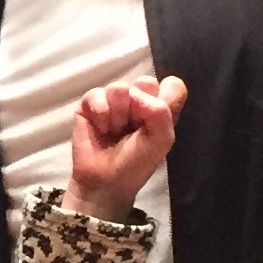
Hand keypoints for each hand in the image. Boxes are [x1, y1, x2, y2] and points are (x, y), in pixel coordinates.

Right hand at [69, 73, 186, 222]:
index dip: (165, 99)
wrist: (106, 181)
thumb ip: (161, 112)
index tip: (156, 119)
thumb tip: (134, 93)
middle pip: (145, 81)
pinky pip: (96, 94)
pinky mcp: (90, 104)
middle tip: (134, 128)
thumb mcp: (162, 140)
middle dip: (139, 108)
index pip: (173, 85)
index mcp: (160, 108)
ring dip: (118, 115)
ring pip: (119, 88)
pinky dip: (100, 113)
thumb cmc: (136, 163)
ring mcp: (113, 100)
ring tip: (115, 132)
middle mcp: (138, 100)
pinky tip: (101, 129)